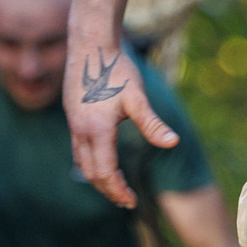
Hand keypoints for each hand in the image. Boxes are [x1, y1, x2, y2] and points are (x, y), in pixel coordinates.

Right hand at [66, 35, 175, 207]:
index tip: (133, 201)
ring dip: (98, 178)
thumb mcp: (138, 98)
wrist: (91, 45)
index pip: (104, 173)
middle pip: (90, 173)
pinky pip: (78, 149)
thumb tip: (172, 143)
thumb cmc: (117, 69)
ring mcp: (74, 124)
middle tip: (127, 201)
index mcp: (96, 130)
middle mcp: (80, 130)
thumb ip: (152, 123)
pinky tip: (104, 160)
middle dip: (108, 190)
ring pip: (81, 162)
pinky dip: (91, 162)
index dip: (118, 190)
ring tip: (116, 186)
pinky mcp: (73, 116)